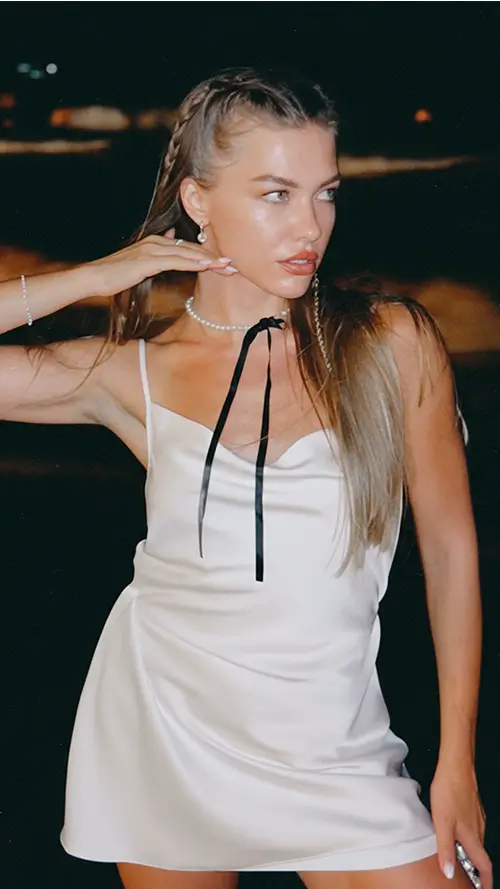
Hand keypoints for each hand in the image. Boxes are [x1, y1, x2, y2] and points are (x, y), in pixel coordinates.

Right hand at [83, 229, 236, 297]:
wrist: (94, 277)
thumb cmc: (115, 275)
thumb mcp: (140, 266)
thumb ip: (157, 258)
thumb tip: (173, 249)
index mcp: (156, 243)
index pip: (188, 249)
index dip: (208, 256)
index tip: (225, 264)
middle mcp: (157, 243)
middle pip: (192, 250)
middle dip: (215, 258)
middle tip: (235, 265)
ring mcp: (152, 250)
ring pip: (188, 254)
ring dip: (210, 260)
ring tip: (228, 267)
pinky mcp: (148, 261)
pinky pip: (176, 261)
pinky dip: (193, 263)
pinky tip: (207, 266)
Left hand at [430, 760, 491, 886]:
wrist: (456, 766)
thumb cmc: (449, 791)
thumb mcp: (442, 822)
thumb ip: (445, 848)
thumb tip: (448, 872)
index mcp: (472, 836)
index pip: (483, 865)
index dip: (485, 881)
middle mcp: (478, 829)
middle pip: (480, 855)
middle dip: (476, 868)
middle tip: (468, 878)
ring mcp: (477, 818)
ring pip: (476, 841)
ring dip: (470, 853)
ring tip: (458, 858)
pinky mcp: (473, 808)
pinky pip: (473, 829)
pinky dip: (467, 838)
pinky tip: (455, 833)